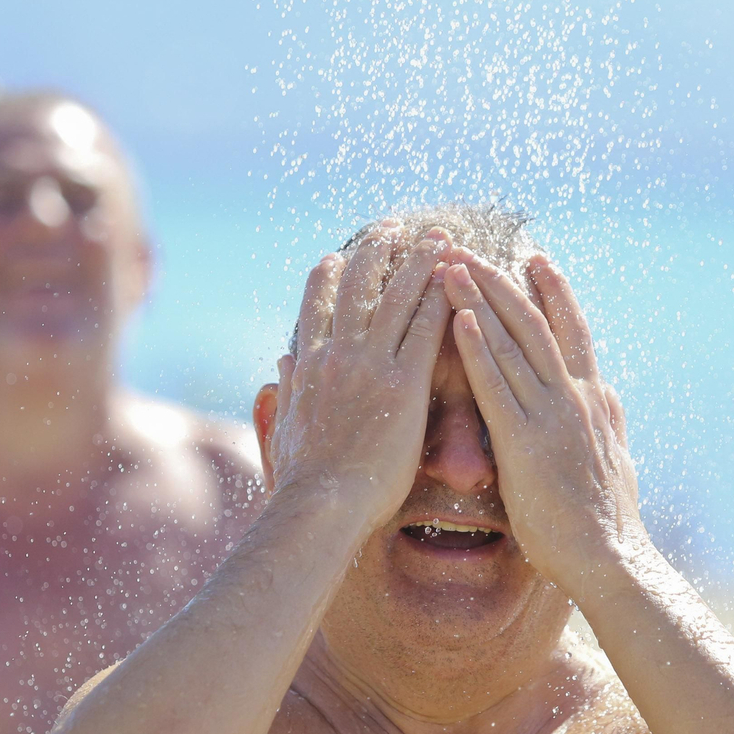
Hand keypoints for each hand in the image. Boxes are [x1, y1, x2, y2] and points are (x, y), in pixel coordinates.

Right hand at [267, 225, 451, 535]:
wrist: (322, 504)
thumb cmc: (303, 482)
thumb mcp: (284, 431)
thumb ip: (283, 396)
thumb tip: (279, 367)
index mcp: (307, 367)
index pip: (316, 308)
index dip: (327, 278)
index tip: (337, 256)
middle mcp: (336, 355)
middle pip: (356, 288)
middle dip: (375, 253)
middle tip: (391, 229)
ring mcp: (370, 365)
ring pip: (395, 297)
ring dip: (417, 261)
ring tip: (435, 237)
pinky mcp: (403, 383)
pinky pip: (424, 329)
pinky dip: (438, 297)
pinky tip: (454, 277)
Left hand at [441, 252, 646, 584]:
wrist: (610, 560)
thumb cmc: (606, 523)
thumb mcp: (614, 460)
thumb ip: (605, 423)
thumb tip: (605, 396)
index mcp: (594, 399)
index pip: (571, 331)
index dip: (552, 292)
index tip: (533, 257)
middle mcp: (576, 396)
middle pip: (537, 323)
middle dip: (502, 282)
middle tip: (472, 248)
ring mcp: (552, 416)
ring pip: (514, 343)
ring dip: (481, 300)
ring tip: (453, 266)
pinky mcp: (526, 442)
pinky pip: (497, 386)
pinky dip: (478, 350)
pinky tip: (458, 321)